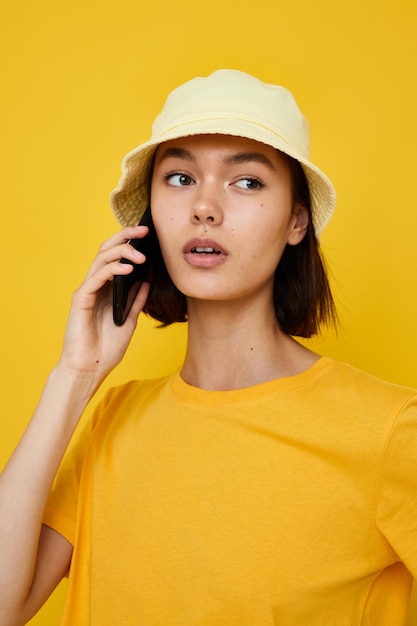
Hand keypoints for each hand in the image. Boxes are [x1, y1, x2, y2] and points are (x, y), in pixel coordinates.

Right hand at [58, 226, 150, 380]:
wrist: (90, 369)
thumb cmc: (106, 348)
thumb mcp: (128, 321)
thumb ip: (135, 301)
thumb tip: (145, 282)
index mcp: (106, 289)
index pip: (116, 257)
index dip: (130, 242)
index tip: (148, 234)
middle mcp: (95, 286)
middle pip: (107, 251)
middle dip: (125, 237)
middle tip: (144, 230)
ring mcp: (87, 291)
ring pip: (101, 259)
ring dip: (122, 252)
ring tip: (141, 254)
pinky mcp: (81, 299)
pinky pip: (96, 278)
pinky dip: (112, 270)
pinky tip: (128, 269)